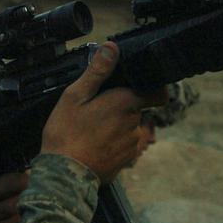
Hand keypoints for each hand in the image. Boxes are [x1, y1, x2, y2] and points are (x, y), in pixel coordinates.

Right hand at [41, 42, 165, 182]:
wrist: (64, 175)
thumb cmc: (66, 133)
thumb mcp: (75, 96)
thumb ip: (97, 72)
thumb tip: (112, 48)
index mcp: (126, 103)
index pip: (158, 93)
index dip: (152, 89)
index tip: (137, 88)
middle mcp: (135, 123)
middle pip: (139, 109)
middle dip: (123, 107)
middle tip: (97, 110)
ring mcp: (133, 144)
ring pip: (132, 128)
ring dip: (119, 126)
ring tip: (93, 129)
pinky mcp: (127, 160)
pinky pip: (127, 145)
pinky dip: (115, 143)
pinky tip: (96, 144)